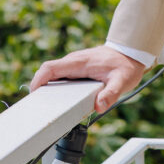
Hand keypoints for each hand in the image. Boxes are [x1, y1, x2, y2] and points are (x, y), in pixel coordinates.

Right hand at [30, 46, 146, 113]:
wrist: (130, 54)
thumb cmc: (125, 66)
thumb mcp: (122, 81)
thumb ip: (111, 94)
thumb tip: (99, 106)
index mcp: (79, 63)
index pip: (50, 67)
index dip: (38, 80)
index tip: (33, 95)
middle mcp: (73, 62)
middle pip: (48, 74)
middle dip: (39, 90)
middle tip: (37, 109)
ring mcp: (74, 66)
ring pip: (53, 76)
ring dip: (47, 91)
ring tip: (45, 110)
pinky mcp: (77, 70)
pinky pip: (61, 78)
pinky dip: (55, 89)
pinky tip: (58, 104)